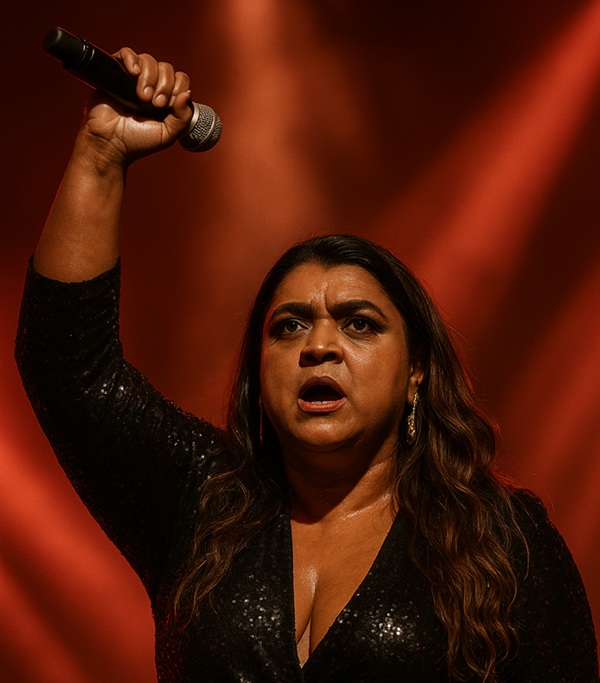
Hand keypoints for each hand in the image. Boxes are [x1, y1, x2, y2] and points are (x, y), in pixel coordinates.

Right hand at [79, 47, 193, 167]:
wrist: (111, 142)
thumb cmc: (137, 141)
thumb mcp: (167, 135)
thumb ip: (182, 117)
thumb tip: (187, 93)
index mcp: (166, 98)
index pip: (180, 79)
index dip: (178, 88)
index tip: (168, 105)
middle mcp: (152, 85)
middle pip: (166, 68)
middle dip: (164, 86)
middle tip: (155, 104)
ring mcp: (134, 78)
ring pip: (149, 60)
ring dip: (149, 78)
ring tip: (142, 97)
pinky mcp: (116, 72)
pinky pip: (127, 53)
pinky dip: (132, 59)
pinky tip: (133, 73)